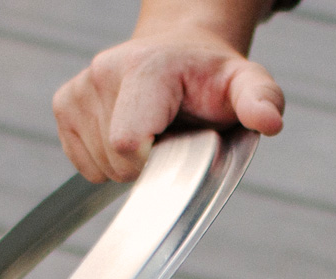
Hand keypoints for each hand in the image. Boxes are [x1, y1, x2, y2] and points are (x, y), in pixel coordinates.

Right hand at [54, 17, 283, 182]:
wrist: (179, 53)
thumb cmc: (212, 78)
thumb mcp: (246, 84)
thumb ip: (259, 100)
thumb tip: (270, 121)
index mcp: (145, 69)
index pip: (127, 143)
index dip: (154, 164)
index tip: (178, 149)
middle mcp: (104, 72)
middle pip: (117, 163)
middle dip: (148, 167)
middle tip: (172, 140)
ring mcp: (80, 89)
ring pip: (100, 167)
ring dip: (130, 167)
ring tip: (154, 136)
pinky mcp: (65, 106)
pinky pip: (83, 165)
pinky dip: (107, 164)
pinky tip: (132, 137)